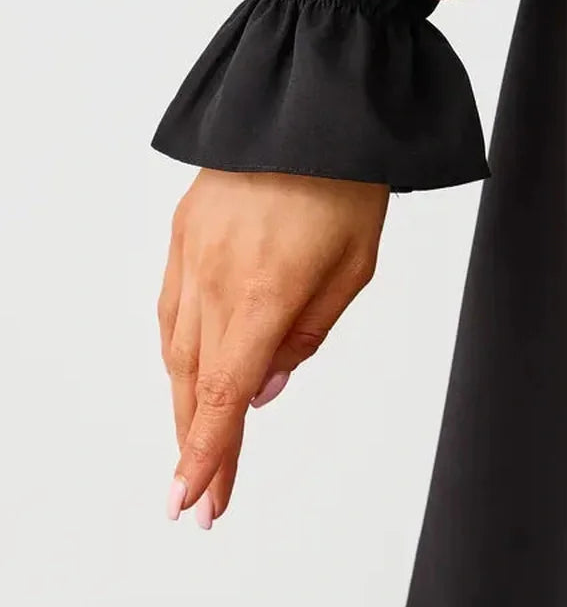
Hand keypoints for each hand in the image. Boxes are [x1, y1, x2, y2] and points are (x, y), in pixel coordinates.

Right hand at [157, 170, 387, 525]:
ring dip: (184, 402)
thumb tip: (267, 388)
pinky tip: (188, 369)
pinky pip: (172, 306)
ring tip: (197, 444)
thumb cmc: (347, 181)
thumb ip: (307, 335)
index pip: (223, 398)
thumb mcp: (354, 268)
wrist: (309, 103)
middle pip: (194, 384)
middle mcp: (215, 280)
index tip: (193, 504)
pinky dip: (179, 348)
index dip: (207, 457)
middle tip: (200, 498)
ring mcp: (192, 254)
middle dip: (195, 447)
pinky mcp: (184, 231)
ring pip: (176, 347)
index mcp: (263, 295)